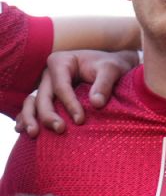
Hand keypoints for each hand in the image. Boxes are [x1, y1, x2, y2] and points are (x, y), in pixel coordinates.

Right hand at [14, 50, 137, 137]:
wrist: (110, 67)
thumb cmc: (111, 66)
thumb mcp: (111, 70)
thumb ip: (104, 84)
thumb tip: (97, 103)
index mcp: (61, 61)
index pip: (61, 86)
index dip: (69, 104)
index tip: (80, 120)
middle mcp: (48, 73)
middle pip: (43, 96)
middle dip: (48, 114)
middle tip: (60, 130)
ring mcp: (45, 85)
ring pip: (32, 102)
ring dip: (30, 118)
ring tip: (33, 134)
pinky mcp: (47, 96)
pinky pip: (33, 108)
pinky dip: (26, 118)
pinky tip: (24, 131)